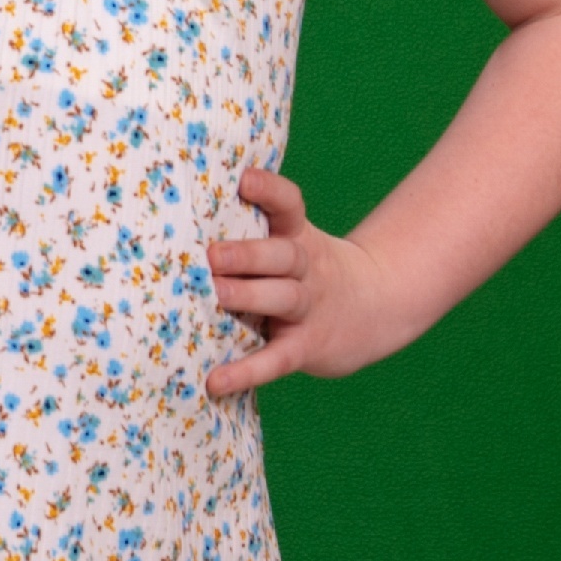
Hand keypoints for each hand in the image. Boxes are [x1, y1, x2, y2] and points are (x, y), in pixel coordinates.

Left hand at [203, 167, 413, 395]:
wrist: (376, 307)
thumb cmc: (309, 270)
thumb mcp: (295, 240)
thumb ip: (255, 228)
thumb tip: (184, 213)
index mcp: (298, 236)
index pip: (289, 205)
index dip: (270, 191)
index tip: (245, 179)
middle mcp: (305, 267)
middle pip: (282, 255)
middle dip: (248, 254)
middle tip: (211, 254)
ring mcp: (308, 307)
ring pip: (283, 298)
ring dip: (249, 296)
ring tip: (215, 296)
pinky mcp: (305, 347)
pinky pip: (275, 359)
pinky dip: (247, 371)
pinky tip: (216, 381)